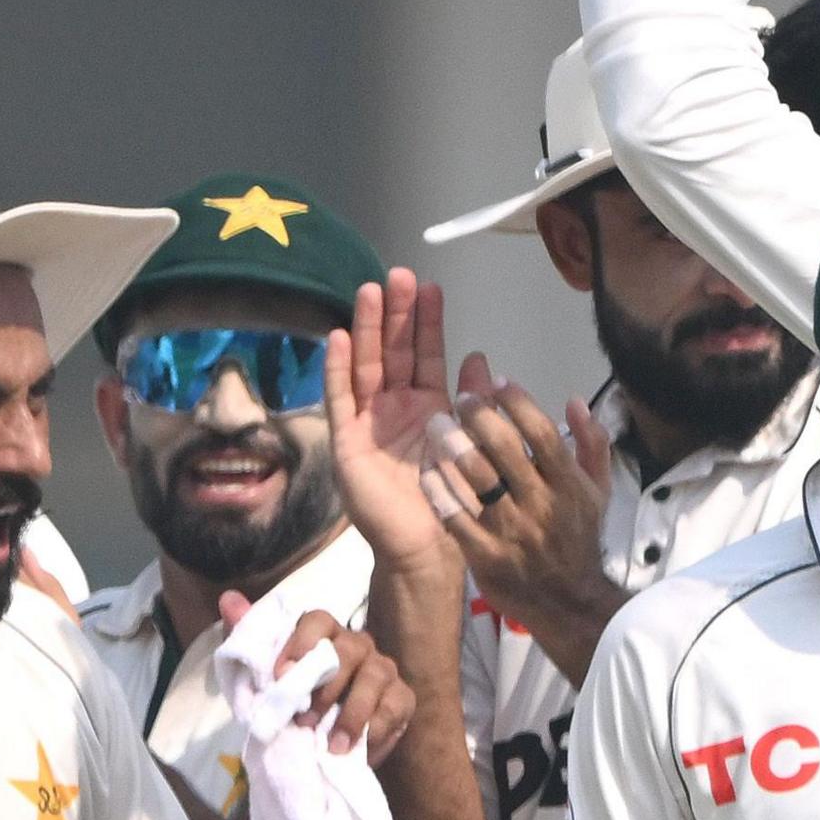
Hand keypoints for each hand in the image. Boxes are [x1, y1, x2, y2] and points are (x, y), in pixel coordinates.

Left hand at [244, 600, 413, 761]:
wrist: (320, 742)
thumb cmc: (292, 701)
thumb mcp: (262, 676)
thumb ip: (247, 638)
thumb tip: (228, 599)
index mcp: (324, 633)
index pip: (318, 620)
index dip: (301, 643)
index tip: (280, 675)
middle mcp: (357, 644)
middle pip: (349, 650)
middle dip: (325, 688)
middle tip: (303, 720)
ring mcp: (382, 670)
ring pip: (374, 678)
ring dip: (351, 714)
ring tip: (332, 744)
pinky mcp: (402, 699)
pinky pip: (395, 707)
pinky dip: (375, 730)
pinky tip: (357, 749)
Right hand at [320, 270, 457, 572]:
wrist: (425, 543)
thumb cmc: (450, 499)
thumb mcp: (469, 443)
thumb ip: (471, 401)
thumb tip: (481, 357)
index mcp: (428, 407)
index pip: (425, 354)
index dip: (427, 322)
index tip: (430, 287)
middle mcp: (395, 408)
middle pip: (393, 352)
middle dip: (396, 315)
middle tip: (399, 275)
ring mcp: (368, 422)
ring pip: (367, 366)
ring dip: (368, 330)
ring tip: (371, 291)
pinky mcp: (346, 441)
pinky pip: (341, 398)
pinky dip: (339, 368)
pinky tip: (341, 337)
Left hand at [424, 356, 624, 661]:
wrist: (568, 602)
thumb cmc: (578, 539)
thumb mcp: (598, 491)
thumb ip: (592, 444)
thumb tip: (575, 401)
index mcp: (568, 485)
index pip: (541, 433)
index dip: (517, 403)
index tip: (497, 383)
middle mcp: (539, 504)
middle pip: (502, 448)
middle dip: (477, 415)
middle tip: (460, 397)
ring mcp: (510, 531)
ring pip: (475, 477)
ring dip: (451, 444)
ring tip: (435, 424)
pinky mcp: (483, 555)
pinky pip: (453, 515)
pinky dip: (438, 489)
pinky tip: (426, 469)